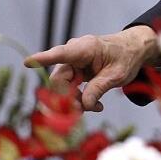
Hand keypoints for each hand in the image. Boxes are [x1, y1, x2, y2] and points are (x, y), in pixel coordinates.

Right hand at [25, 25, 159, 111]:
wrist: (133, 50)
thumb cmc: (126, 56)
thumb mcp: (117, 74)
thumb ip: (99, 88)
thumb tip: (83, 106)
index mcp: (85, 48)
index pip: (61, 54)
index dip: (44, 59)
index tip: (28, 62)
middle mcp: (74, 55)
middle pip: (59, 81)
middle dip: (67, 99)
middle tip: (82, 111)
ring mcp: (72, 64)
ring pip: (62, 89)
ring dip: (75, 102)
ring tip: (96, 107)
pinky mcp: (74, 73)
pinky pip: (69, 90)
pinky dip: (79, 100)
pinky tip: (95, 105)